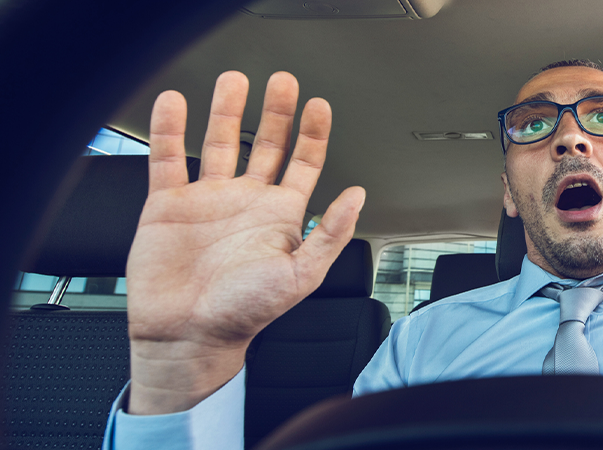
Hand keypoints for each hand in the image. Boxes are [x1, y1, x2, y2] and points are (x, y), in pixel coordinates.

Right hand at [125, 71, 365, 413]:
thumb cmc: (245, 313)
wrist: (189, 335)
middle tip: (283, 80)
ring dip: (227, 110)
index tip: (319, 105)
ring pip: (220, 141)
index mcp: (281, 215)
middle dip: (276, 111)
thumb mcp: (301, 274)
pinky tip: (175, 103)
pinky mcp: (168, 204)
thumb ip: (331, 233)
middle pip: (266, 143)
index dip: (313, 133)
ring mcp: (208, 199)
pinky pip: (169, 157)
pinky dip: (170, 129)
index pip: (304, 163)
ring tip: (233, 80)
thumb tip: (358, 196)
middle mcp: (246, 201)